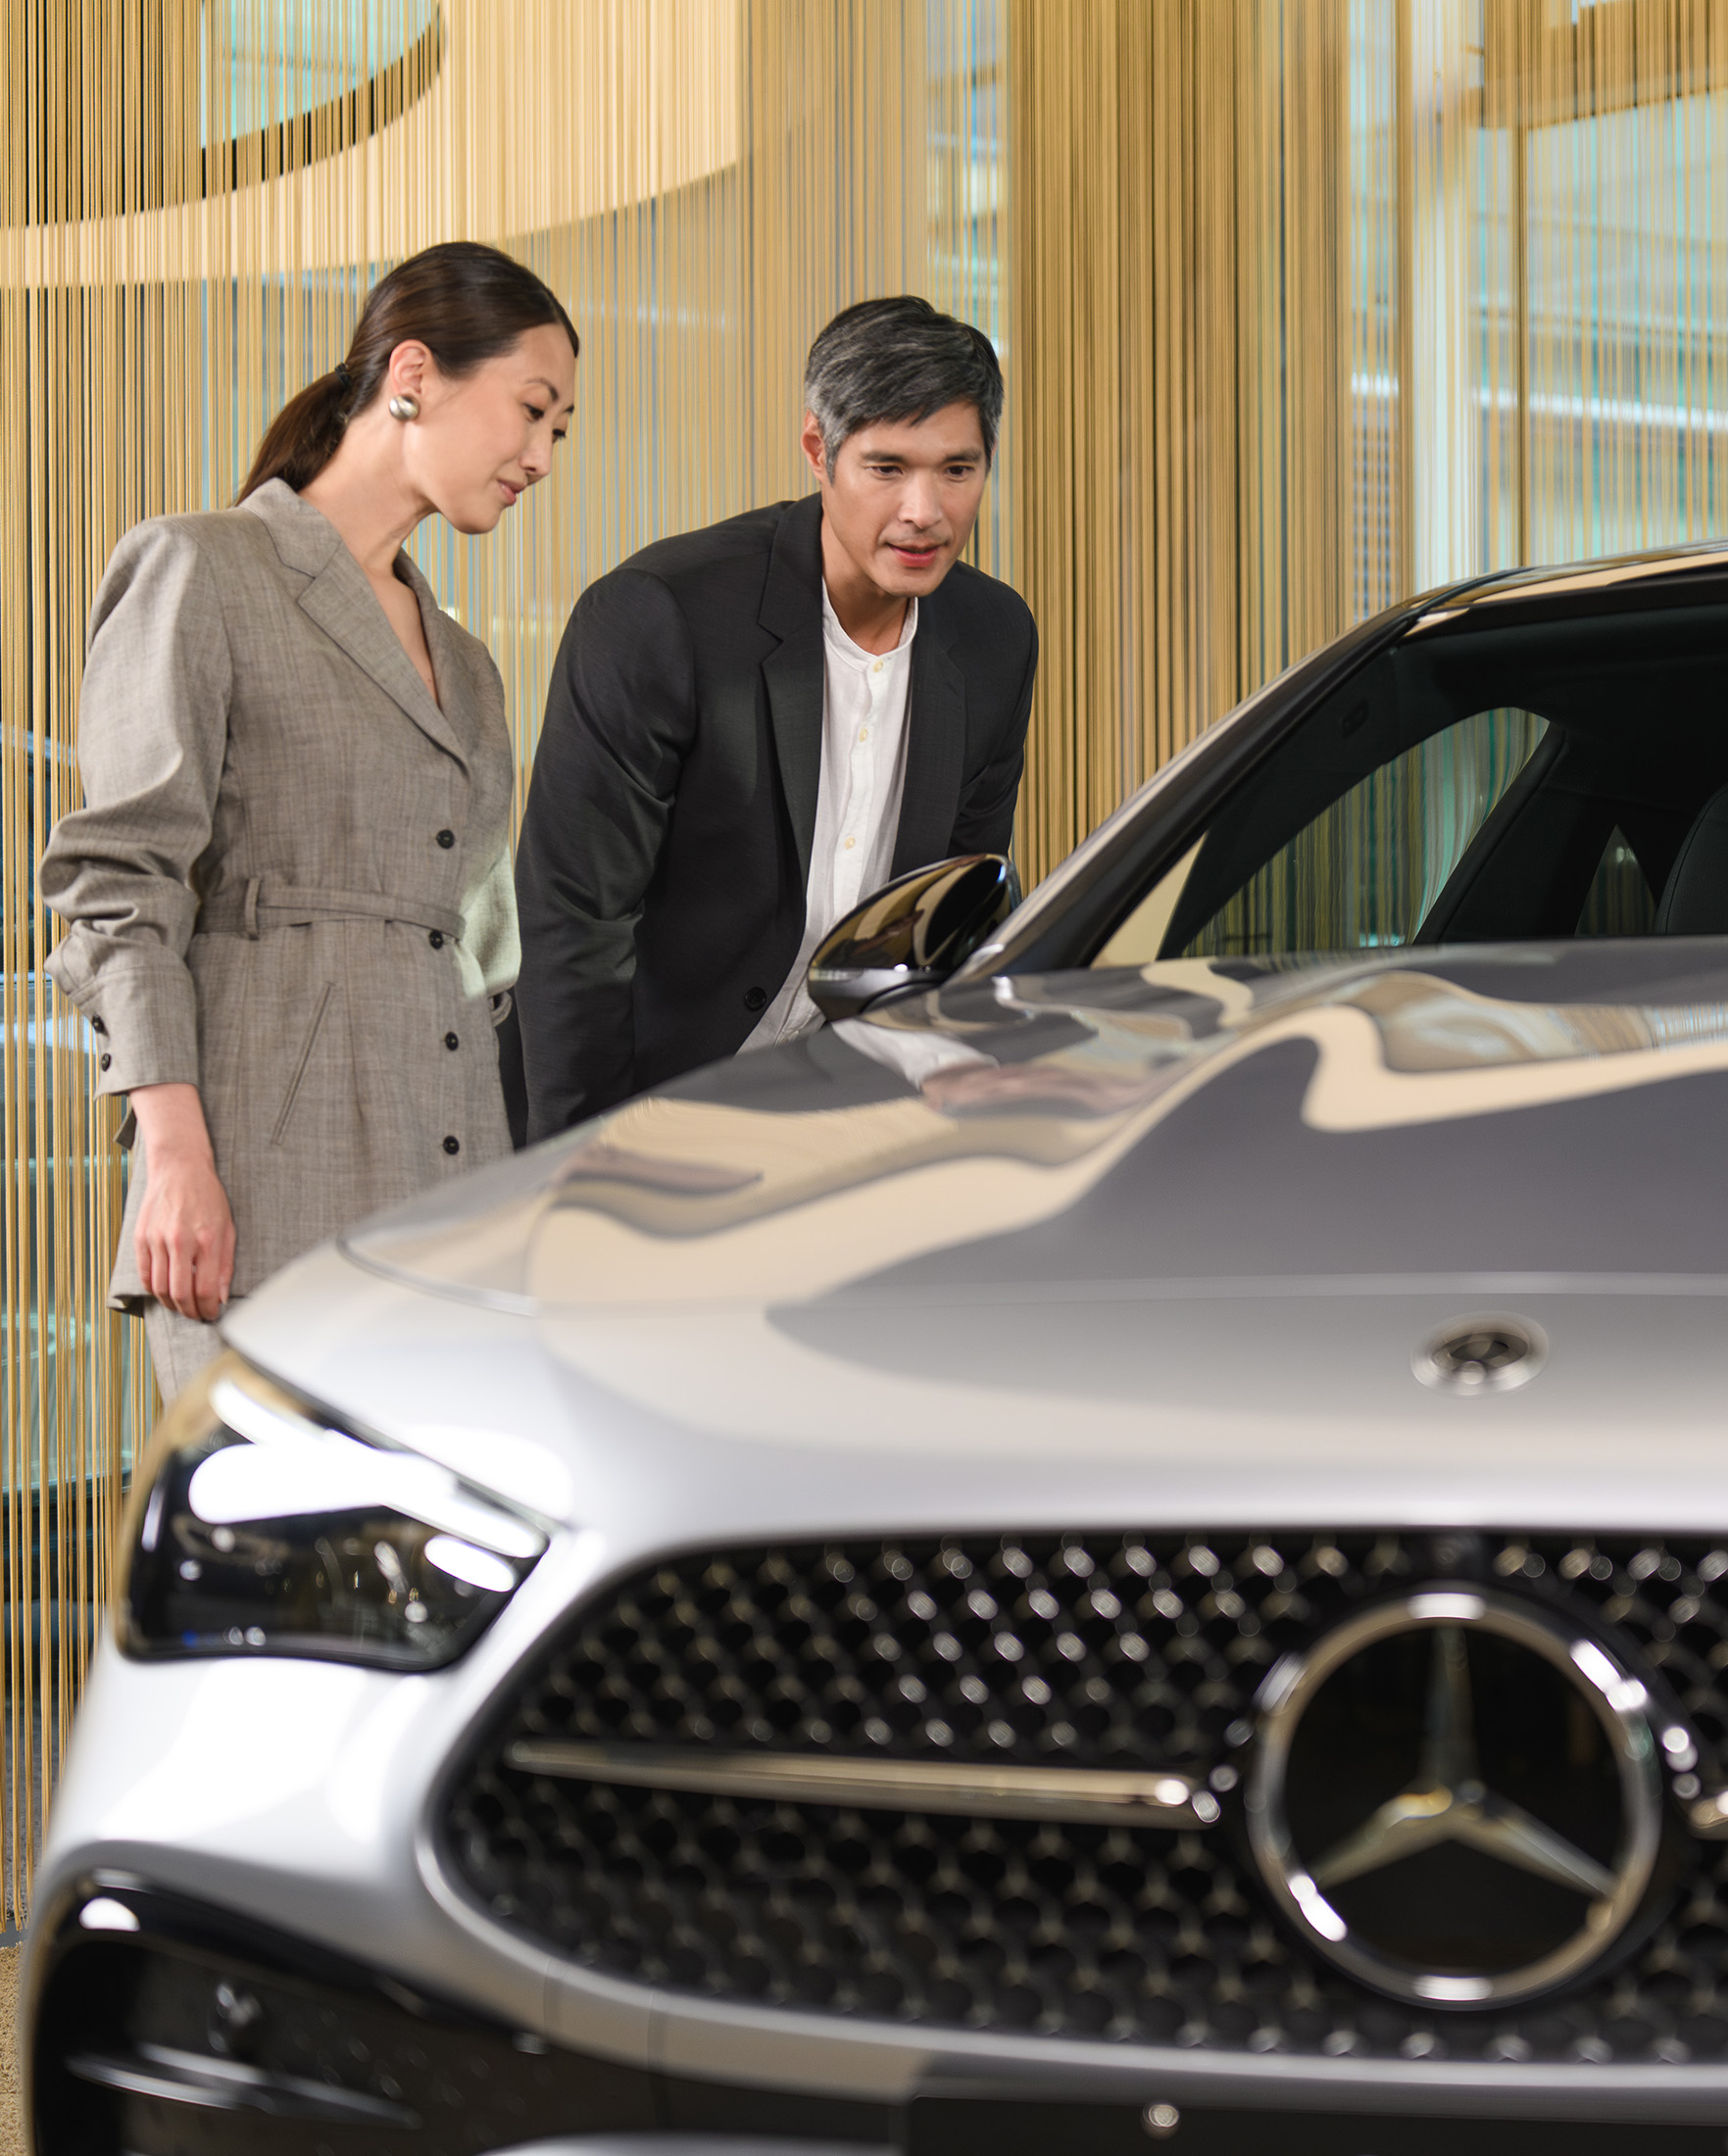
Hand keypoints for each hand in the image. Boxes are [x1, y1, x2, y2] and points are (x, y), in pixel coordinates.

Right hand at [130, 1083, 236, 1321]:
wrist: (179, 1168)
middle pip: (180, 1294)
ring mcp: (156, 1239)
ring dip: (172, 1304)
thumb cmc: (207, 1197)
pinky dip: (153, 1289)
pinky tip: (164, 1292)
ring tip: (182, 1307)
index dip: (209, 1309)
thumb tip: (221, 1297)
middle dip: (190, 1312)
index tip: (212, 1314)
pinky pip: (144, 1274)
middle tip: (197, 1316)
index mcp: (206, 1239)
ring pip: (159, 1288)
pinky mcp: (140, 1237)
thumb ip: (225, 1264)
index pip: (206, 1289)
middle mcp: (179, 1241)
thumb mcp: (228, 1228)